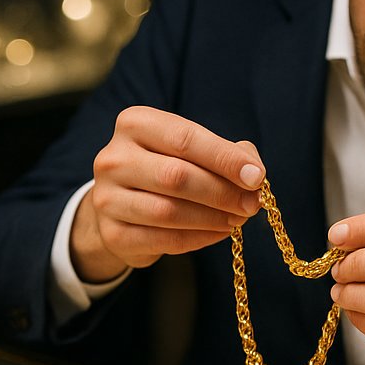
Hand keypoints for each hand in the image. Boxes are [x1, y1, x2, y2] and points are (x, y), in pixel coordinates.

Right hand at [70, 106, 265, 282]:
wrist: (119, 205)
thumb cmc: (162, 170)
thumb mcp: (188, 150)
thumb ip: (223, 153)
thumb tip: (253, 173)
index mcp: (134, 124)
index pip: (185, 139)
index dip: (224, 159)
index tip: (257, 177)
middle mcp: (114, 159)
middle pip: (176, 176)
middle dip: (221, 192)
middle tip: (251, 205)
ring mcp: (107, 199)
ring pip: (169, 212)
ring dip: (212, 218)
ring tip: (237, 220)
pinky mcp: (113, 234)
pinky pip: (163, 240)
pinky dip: (198, 239)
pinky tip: (218, 233)